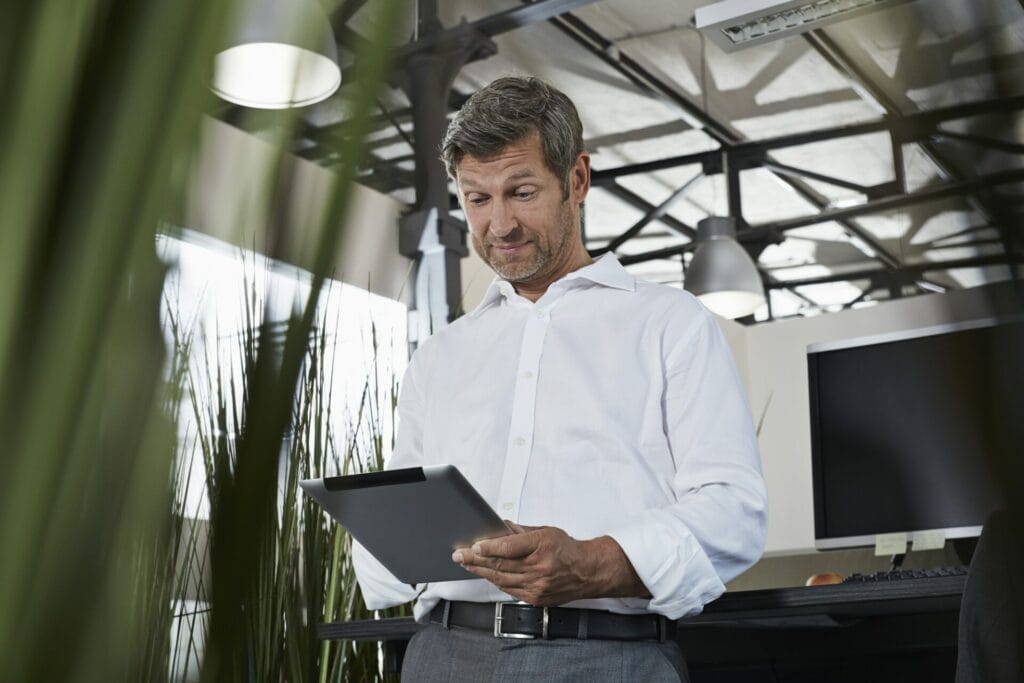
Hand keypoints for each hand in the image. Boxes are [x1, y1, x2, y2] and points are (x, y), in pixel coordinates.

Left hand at [452, 522, 648, 605]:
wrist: (588, 572)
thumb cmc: (567, 549)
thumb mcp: (546, 531)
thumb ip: (520, 532)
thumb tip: (498, 527)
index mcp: (542, 546)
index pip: (511, 547)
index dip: (490, 547)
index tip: (474, 546)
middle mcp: (539, 567)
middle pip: (501, 564)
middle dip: (476, 559)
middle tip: (459, 555)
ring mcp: (537, 585)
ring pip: (501, 579)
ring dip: (480, 571)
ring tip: (466, 564)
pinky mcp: (535, 598)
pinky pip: (508, 589)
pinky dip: (495, 581)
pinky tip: (484, 574)